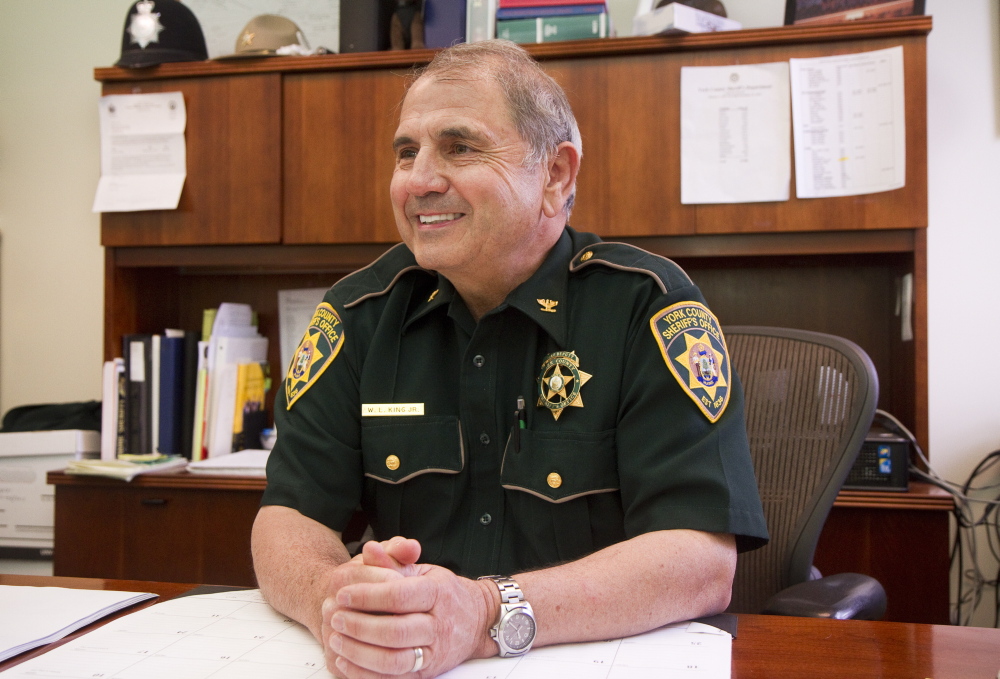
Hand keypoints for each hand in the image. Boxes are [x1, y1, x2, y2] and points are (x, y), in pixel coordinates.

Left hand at [325, 540, 496, 677]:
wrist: (477, 621)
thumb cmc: (444, 593)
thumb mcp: (423, 570)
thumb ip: (394, 560)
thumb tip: (371, 549)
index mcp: (438, 592)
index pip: (399, 595)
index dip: (367, 595)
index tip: (342, 594)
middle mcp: (440, 624)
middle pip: (395, 630)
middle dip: (359, 625)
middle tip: (334, 617)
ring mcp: (435, 652)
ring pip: (394, 659)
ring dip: (359, 652)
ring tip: (336, 639)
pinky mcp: (427, 673)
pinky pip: (394, 678)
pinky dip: (365, 673)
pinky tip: (346, 660)